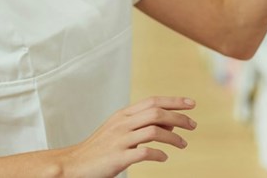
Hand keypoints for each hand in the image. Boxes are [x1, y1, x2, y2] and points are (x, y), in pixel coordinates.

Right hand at [56, 96, 196, 177]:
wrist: (73, 164)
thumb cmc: (100, 148)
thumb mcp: (120, 130)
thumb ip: (142, 123)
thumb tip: (171, 121)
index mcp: (123, 115)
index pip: (153, 101)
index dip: (174, 101)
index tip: (191, 104)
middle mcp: (122, 124)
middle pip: (156, 113)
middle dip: (179, 117)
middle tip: (193, 125)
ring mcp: (120, 140)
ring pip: (153, 131)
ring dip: (173, 137)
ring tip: (183, 144)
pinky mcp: (118, 157)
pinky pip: (144, 152)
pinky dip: (158, 154)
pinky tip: (164, 157)